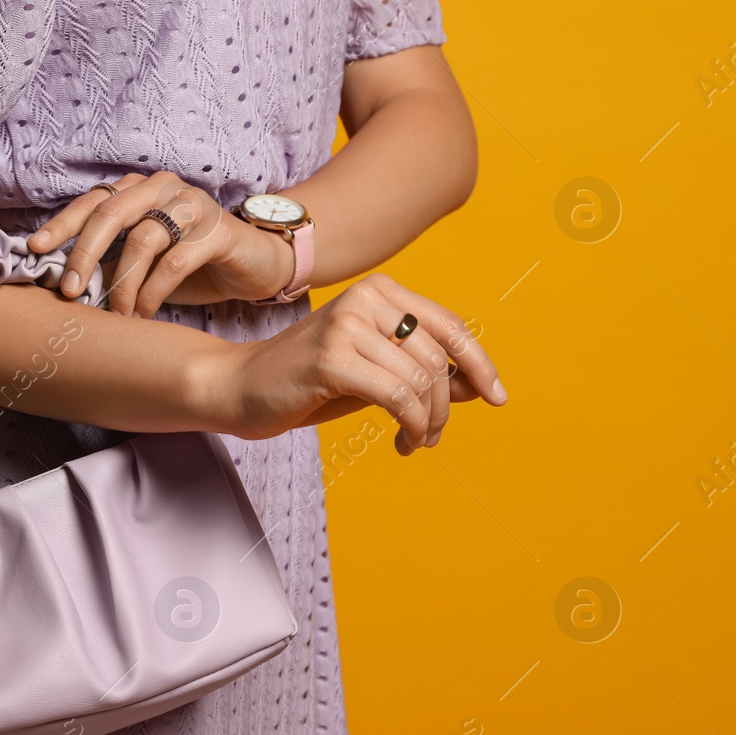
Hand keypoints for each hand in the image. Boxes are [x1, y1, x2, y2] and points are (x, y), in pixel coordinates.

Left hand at [26, 172, 293, 315]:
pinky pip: (175, 261)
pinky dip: (153, 292)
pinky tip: (144, 313)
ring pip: (143, 240)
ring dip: (122, 284)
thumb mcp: (143, 263)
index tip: (34, 250)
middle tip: (70, 291)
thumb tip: (62, 284)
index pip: (92, 200)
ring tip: (116, 314)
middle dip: (84, 254)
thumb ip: (110, 262)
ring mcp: (192, 205)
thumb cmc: (190, 264)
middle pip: (111, 213)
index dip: (62, 224)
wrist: (254, 265)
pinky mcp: (218, 229)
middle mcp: (163, 188)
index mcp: (139, 190)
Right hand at [211, 273, 505, 452]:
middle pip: (436, 358)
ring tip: (416, 442)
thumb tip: (475, 384)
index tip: (496, 397)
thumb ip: (419, 372)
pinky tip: (403, 443)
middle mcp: (365, 298)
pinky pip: (398, 397)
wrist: (239, 388)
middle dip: (446, 407)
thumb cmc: (307, 382)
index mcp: (379, 291)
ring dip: (429, 423)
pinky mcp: (332, 357)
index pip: (449, 325)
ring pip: (421, 381)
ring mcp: (347, 325)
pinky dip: (412, 425)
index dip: (479, 363)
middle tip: (431, 437)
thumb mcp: (373, 373)